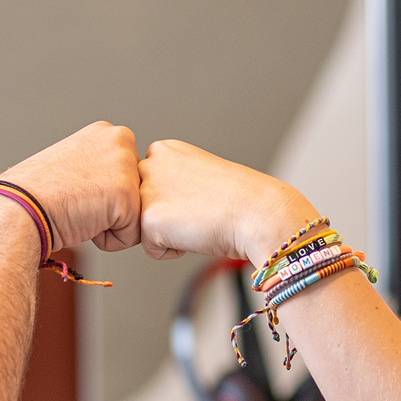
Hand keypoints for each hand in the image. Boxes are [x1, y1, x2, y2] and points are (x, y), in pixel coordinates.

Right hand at [0, 121, 141, 251]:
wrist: (20, 207)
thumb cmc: (38, 194)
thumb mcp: (74, 165)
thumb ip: (100, 167)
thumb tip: (113, 185)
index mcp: (107, 133)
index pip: (125, 178)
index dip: (100, 195)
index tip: (75, 190)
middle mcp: (120, 141)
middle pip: (136, 195)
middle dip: (109, 208)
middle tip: (78, 200)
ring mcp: (126, 167)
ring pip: (134, 215)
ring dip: (108, 224)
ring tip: (80, 210)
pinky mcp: (127, 196)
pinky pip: (130, 236)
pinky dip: (107, 241)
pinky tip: (84, 222)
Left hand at [138, 139, 318, 264]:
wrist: (258, 213)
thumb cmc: (239, 198)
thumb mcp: (198, 175)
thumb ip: (171, 181)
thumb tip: (158, 202)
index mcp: (164, 149)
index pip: (149, 188)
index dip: (176, 201)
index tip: (200, 197)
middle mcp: (149, 164)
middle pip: (142, 208)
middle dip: (167, 216)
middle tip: (199, 210)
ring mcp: (146, 191)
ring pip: (145, 228)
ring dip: (170, 233)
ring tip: (197, 220)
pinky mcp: (149, 219)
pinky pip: (152, 250)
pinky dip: (173, 251)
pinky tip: (195, 233)